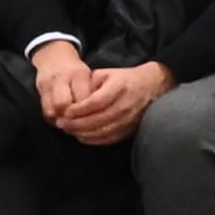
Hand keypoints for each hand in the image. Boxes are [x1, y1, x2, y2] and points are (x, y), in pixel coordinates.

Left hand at [47, 57, 169, 143]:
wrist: (153, 86)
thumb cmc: (124, 79)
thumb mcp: (105, 74)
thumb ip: (88, 84)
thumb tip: (72, 100)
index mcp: (118, 87)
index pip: (95, 102)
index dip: (78, 109)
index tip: (65, 112)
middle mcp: (125, 105)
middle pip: (97, 119)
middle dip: (76, 124)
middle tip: (61, 123)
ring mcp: (129, 119)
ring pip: (102, 131)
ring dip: (82, 133)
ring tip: (68, 130)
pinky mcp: (131, 130)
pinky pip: (110, 139)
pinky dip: (94, 140)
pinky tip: (82, 137)